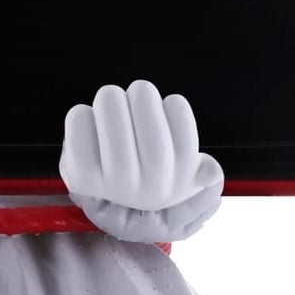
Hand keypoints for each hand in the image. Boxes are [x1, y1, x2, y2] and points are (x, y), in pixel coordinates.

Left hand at [59, 80, 221, 212]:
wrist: (105, 204)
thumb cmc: (150, 174)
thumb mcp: (186, 177)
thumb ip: (203, 173)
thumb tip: (212, 173)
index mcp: (179, 185)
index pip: (186, 145)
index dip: (177, 110)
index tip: (170, 101)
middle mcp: (148, 192)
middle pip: (154, 143)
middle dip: (144, 98)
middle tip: (139, 89)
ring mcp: (116, 186)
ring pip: (117, 132)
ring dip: (113, 100)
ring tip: (112, 97)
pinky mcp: (83, 178)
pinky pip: (83, 132)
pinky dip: (82, 116)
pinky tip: (90, 115)